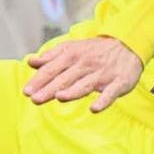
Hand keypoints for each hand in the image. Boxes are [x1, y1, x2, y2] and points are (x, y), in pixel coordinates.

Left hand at [23, 37, 142, 112]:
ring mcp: (102, 74)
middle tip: (35, 99)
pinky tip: (94, 109)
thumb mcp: (71, 49)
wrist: (127, 45)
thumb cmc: (94, 51)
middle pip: (65, 79)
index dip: (39, 80)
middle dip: (50, 89)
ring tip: (60, 97)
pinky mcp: (119, 83)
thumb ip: (51, 57)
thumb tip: (30, 62)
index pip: (52, 69)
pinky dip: (103, 101)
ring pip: (85, 84)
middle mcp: (86, 65)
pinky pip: (110, 93)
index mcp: (72, 56)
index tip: (26, 91)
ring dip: (73, 91)